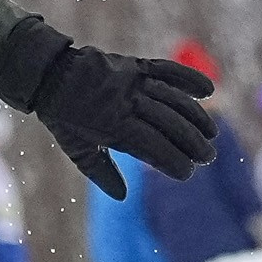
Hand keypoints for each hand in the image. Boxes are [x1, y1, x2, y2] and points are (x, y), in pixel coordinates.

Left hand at [0, 19, 216, 200]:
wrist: (50, 75)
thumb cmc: (63, 117)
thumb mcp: (76, 148)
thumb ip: (100, 171)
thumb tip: (122, 197)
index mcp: (111, 126)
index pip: (151, 146)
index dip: (172, 160)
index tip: (187, 173)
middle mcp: (125, 102)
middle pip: (168, 123)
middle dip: (191, 142)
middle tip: (208, 157)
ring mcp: (131, 81)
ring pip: (172, 98)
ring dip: (195, 116)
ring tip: (211, 134)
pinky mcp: (134, 65)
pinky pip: (166, 69)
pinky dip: (188, 78)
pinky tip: (208, 90)